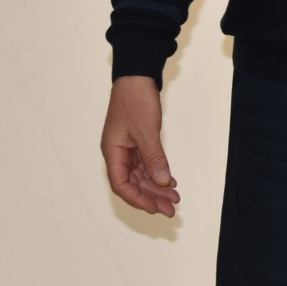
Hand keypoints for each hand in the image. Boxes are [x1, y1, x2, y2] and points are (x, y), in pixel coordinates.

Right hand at [101, 75, 180, 216]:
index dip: (139, 199)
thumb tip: (162, 183)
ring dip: (156, 188)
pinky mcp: (136, 142)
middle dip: (152, 197)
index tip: (156, 208)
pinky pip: (145, 165)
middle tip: (171, 209)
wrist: (137, 76)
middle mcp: (117, 153)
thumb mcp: (146, 131)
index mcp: (112, 152)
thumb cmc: (135, 100)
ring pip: (140, 175)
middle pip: (133, 183)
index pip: (122, 185)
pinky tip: (169, 182)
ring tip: (174, 198)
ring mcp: (126, 148)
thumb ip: (154, 158)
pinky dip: (157, 173)